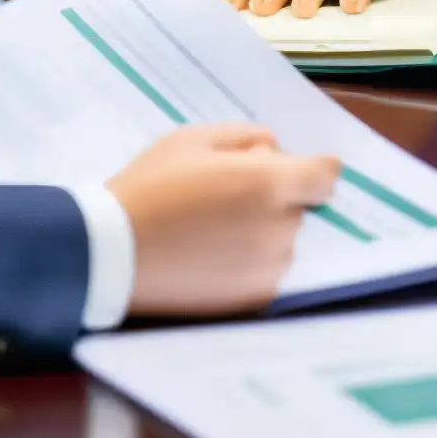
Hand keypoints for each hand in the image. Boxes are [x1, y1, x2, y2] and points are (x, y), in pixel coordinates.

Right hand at [108, 124, 339, 317]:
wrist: (110, 254)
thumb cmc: (150, 187)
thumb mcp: (194, 139)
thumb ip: (247, 137)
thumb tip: (275, 151)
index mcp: (271, 184)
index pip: (326, 176)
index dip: (311, 170)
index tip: (293, 171)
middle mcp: (279, 228)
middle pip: (298, 207)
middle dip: (274, 198)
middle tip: (226, 196)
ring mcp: (268, 269)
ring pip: (282, 242)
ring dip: (262, 233)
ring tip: (212, 229)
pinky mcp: (252, 300)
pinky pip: (265, 272)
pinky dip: (248, 263)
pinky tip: (209, 256)